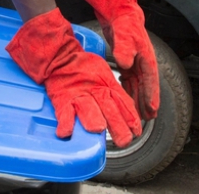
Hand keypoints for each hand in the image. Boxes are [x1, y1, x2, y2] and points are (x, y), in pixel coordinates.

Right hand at [7, 8, 141, 146]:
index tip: (137, 131)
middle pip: (108, 109)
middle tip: (124, 140)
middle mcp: (95, 92)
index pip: (123, 103)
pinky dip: (65, 123)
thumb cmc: (85, 69)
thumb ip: (116, 93)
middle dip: (117, 125)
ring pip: (87, 109)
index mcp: (108, 86)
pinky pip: (64, 112)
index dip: (131, 117)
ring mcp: (79, 96)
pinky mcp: (63, 99)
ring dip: (92, 119)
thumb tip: (129, 113)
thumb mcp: (106, 76)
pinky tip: (66, 133)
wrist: (62, 58)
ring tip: (98, 129)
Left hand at [69, 0, 160, 120]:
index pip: (150, 78)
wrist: (116, 3)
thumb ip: (123, 47)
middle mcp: (140, 57)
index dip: (151, 95)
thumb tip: (126, 65)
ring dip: (137, 97)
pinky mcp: (124, 54)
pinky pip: (128, 76)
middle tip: (146, 120)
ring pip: (137, 82)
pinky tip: (125, 96)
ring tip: (137, 113)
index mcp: (144, 52)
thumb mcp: (121, 30)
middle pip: (145, 83)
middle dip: (146, 102)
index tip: (151, 111)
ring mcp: (133, 56)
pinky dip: (128, 87)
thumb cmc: (122, 16)